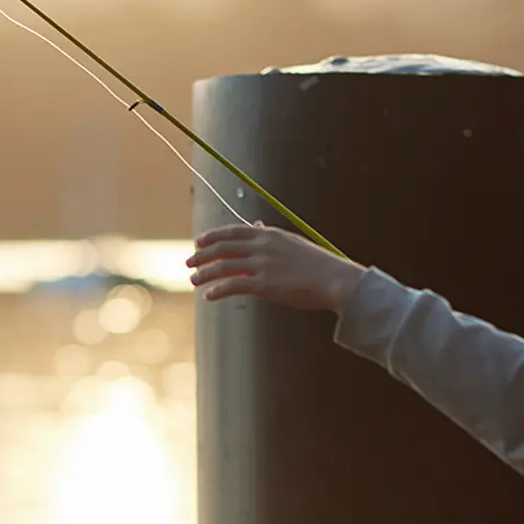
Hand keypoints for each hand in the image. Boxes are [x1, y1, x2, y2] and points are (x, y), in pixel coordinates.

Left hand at [187, 224, 365, 311]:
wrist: (334, 280)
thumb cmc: (316, 265)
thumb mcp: (291, 243)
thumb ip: (269, 236)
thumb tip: (256, 226)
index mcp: (269, 235)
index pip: (232, 231)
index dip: (212, 236)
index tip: (198, 241)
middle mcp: (262, 246)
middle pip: (222, 247)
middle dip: (202, 255)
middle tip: (188, 263)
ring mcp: (262, 265)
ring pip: (223, 266)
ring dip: (205, 273)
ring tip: (194, 281)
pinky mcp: (264, 285)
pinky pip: (233, 286)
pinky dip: (218, 290)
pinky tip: (209, 296)